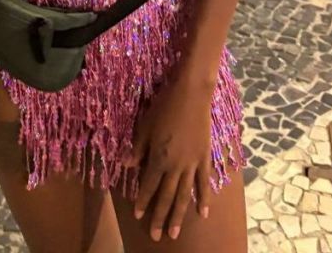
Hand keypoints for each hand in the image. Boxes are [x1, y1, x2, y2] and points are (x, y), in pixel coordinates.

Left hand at [128, 71, 214, 241]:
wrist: (191, 94)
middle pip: (166, 196)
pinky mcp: (205, 158)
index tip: (138, 216)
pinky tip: (203, 213)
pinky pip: (204, 182)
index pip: (148, 185)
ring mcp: (192, 164)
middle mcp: (175, 166)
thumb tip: (126, 166)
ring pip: (184, 195)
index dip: (143, 201)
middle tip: (157, 236)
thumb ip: (137, 148)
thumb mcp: (145, 126)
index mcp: (159, 158)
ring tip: (174, 233)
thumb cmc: (164, 107)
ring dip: (179, 215)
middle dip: (159, 216)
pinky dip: (204, 198)